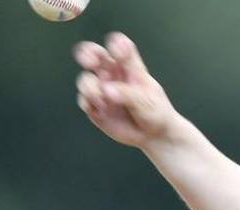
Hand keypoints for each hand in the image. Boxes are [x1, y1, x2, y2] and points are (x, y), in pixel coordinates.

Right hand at [73, 32, 179, 147]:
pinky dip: (88, 102)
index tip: (118, 51)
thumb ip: (128, 94)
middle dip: (87, 54)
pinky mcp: (95, 107)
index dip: (116, 44)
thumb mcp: (148, 101)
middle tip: (90, 62)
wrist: (154, 136)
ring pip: (86, 79)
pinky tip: (100, 109)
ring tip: (103, 100)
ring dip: (90, 87)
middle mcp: (112, 75)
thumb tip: (106, 89)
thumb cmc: (155, 112)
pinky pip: (84, 100)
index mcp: (130, 67)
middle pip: (94, 55)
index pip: (120, 47)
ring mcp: (102, 90)